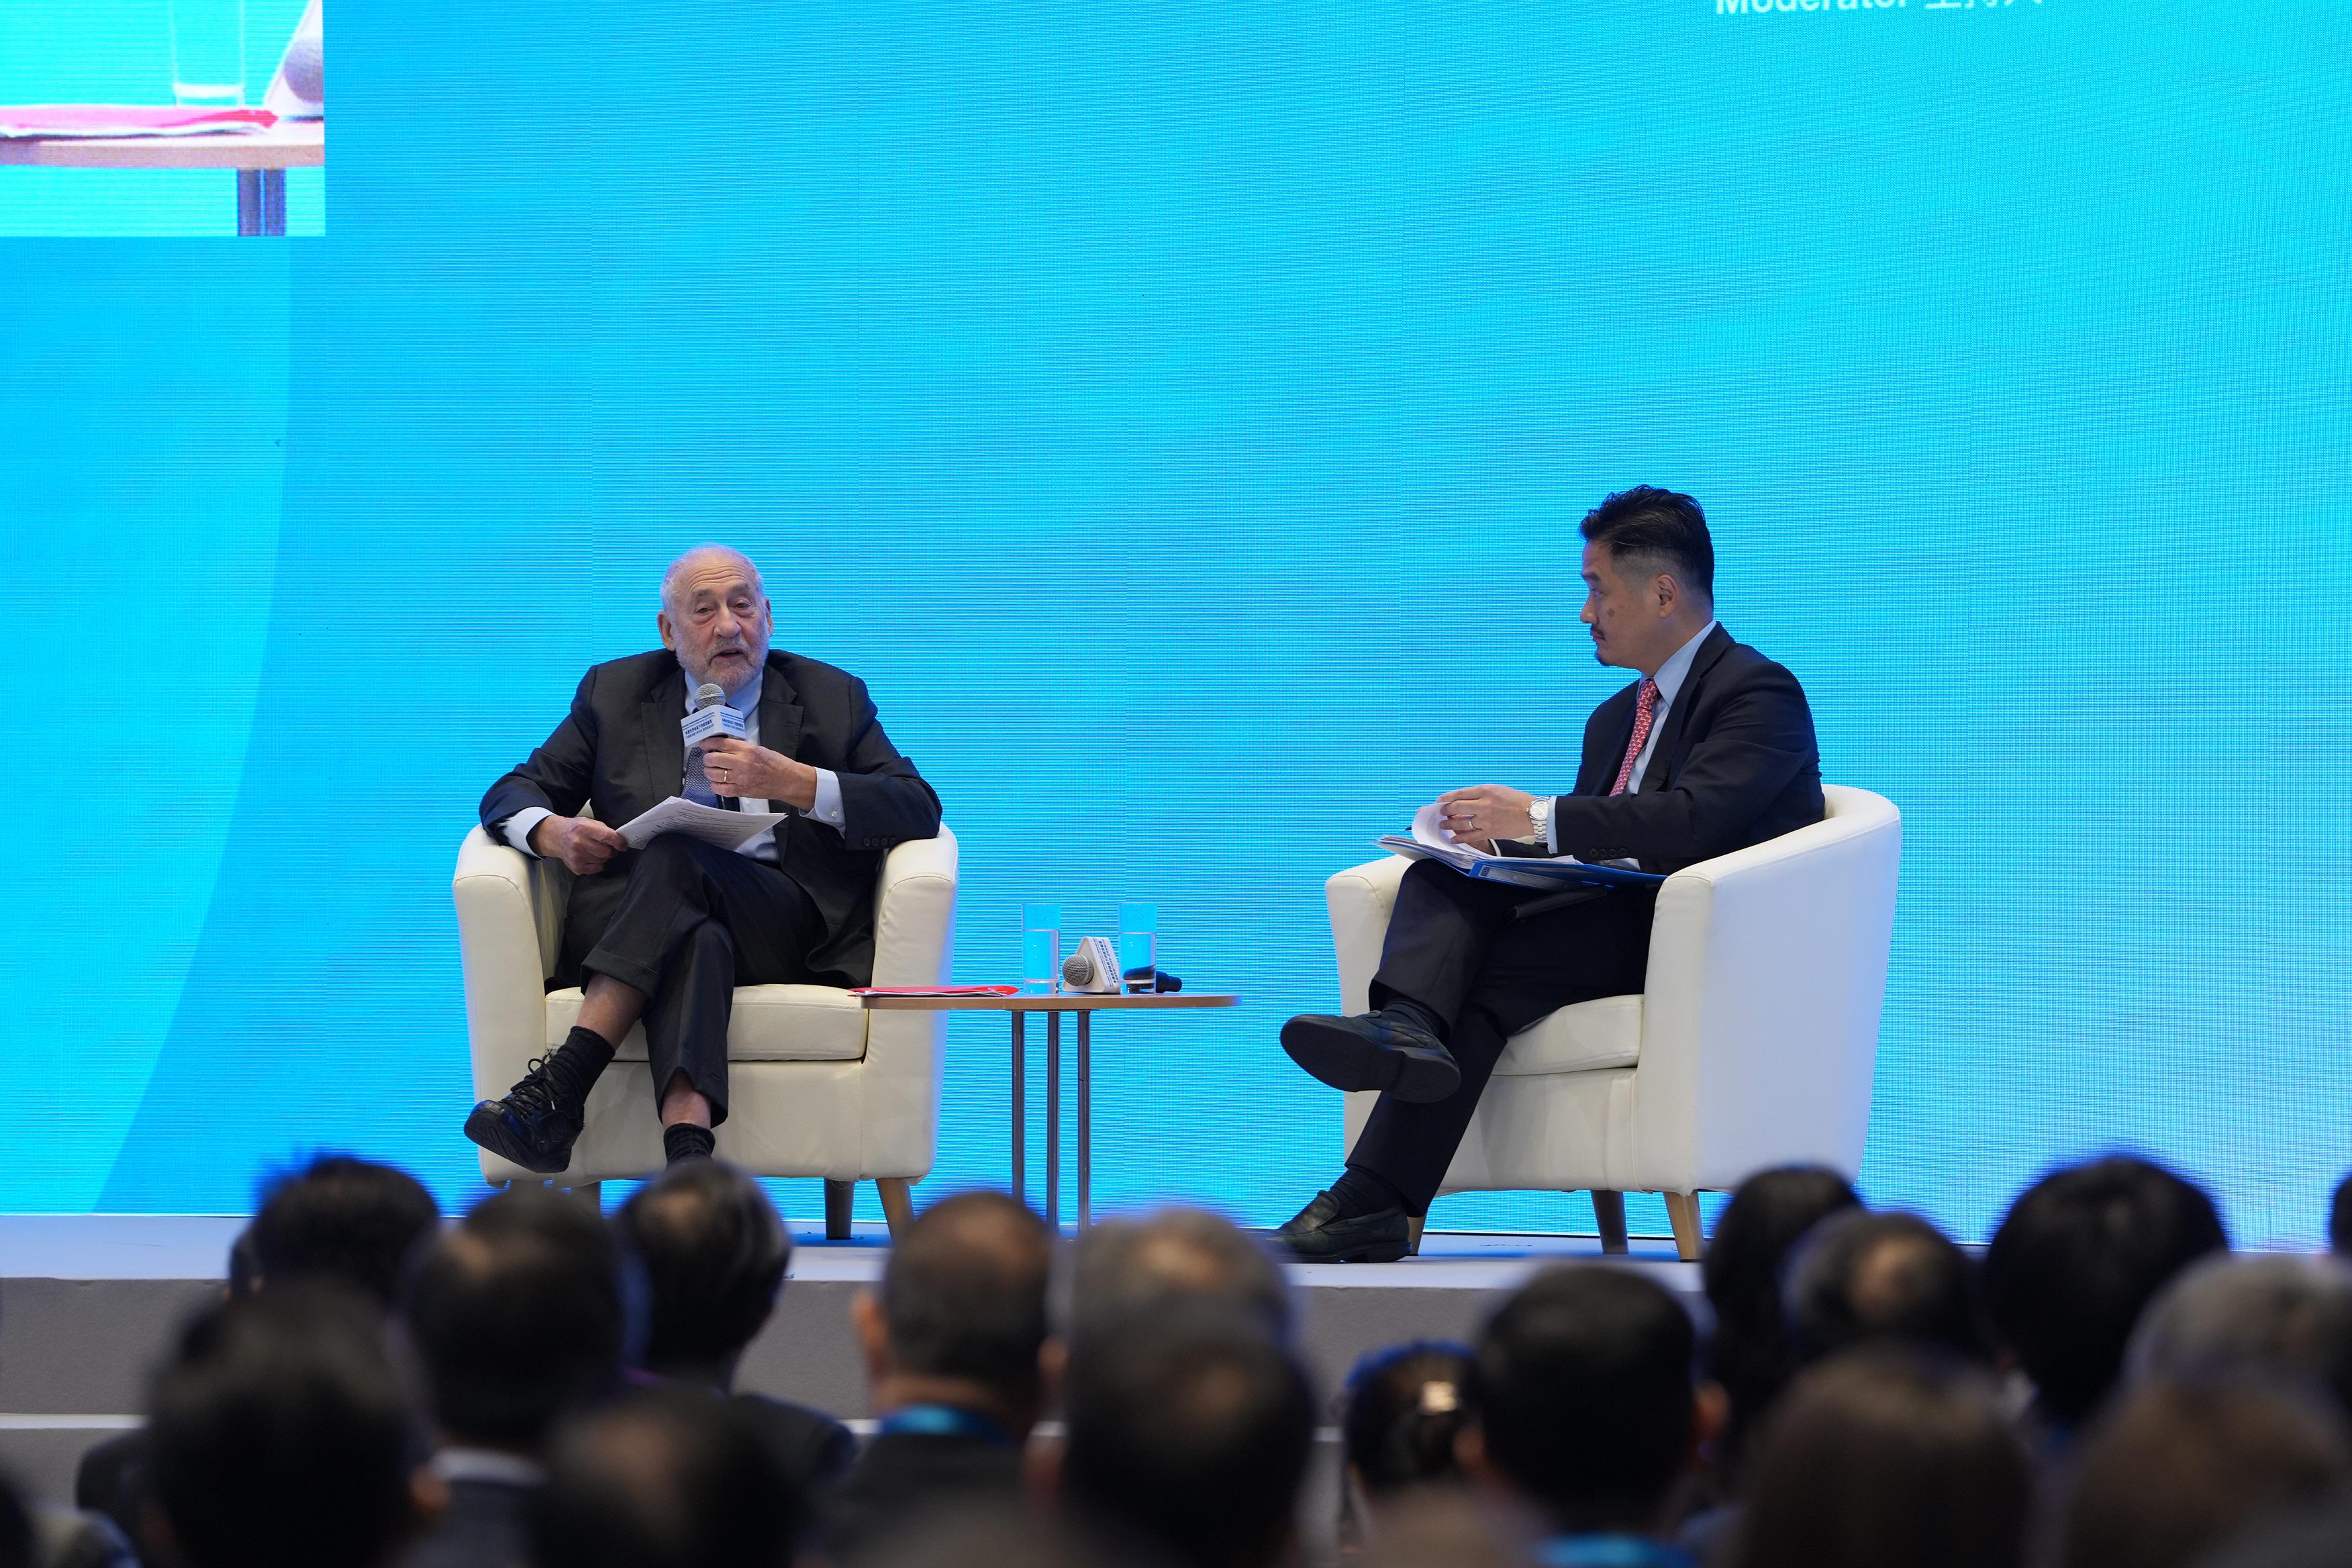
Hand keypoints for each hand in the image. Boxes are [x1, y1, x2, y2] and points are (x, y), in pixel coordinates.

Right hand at [529, 814, 628, 875]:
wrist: (556, 837)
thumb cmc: (575, 829)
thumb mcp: (589, 822)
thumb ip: (604, 830)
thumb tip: (619, 840)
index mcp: (584, 828)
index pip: (608, 837)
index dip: (618, 842)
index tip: (623, 845)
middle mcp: (579, 842)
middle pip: (606, 852)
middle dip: (610, 850)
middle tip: (606, 846)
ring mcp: (576, 856)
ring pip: (602, 861)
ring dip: (602, 857)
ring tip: (594, 850)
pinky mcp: (576, 866)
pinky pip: (596, 869)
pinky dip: (596, 864)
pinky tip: (589, 856)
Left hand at [699, 736, 818, 809]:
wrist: (787, 781)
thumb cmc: (775, 764)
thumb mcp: (759, 749)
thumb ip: (741, 748)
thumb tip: (723, 746)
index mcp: (747, 750)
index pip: (720, 744)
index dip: (708, 743)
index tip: (705, 744)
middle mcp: (742, 763)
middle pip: (712, 759)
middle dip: (707, 758)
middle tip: (709, 758)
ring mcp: (740, 779)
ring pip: (712, 774)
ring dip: (709, 771)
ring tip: (712, 770)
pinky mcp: (740, 791)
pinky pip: (719, 789)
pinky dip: (715, 785)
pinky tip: (718, 782)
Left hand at [1434, 785, 1536, 852]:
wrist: (1533, 814)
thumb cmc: (1517, 800)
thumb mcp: (1498, 789)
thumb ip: (1481, 794)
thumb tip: (1465, 800)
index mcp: (1486, 791)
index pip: (1460, 793)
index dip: (1447, 797)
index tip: (1440, 800)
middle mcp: (1483, 804)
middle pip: (1457, 807)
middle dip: (1446, 810)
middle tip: (1441, 812)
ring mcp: (1485, 820)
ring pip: (1461, 823)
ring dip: (1449, 824)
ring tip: (1443, 825)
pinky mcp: (1489, 832)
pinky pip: (1470, 836)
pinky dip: (1460, 838)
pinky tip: (1453, 838)